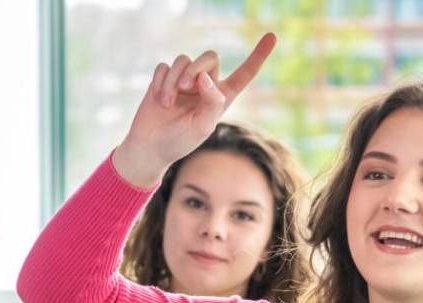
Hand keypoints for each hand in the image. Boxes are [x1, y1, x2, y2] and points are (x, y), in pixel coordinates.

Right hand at [111, 33, 276, 187]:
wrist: (150, 146)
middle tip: (186, 86)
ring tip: (167, 103)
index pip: (244, 74)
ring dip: (174, 80)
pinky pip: (165, 67)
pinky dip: (162, 82)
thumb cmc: (180, 140)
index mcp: (221, 97)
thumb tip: (206, 76)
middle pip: (209, 57)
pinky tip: (159, 100)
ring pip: (183, 60)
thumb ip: (211, 101)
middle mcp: (205, 85)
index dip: (258, 56)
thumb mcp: (202, 127)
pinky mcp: (164, 78)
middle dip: (197, 68)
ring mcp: (184, 80)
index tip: (272, 37)